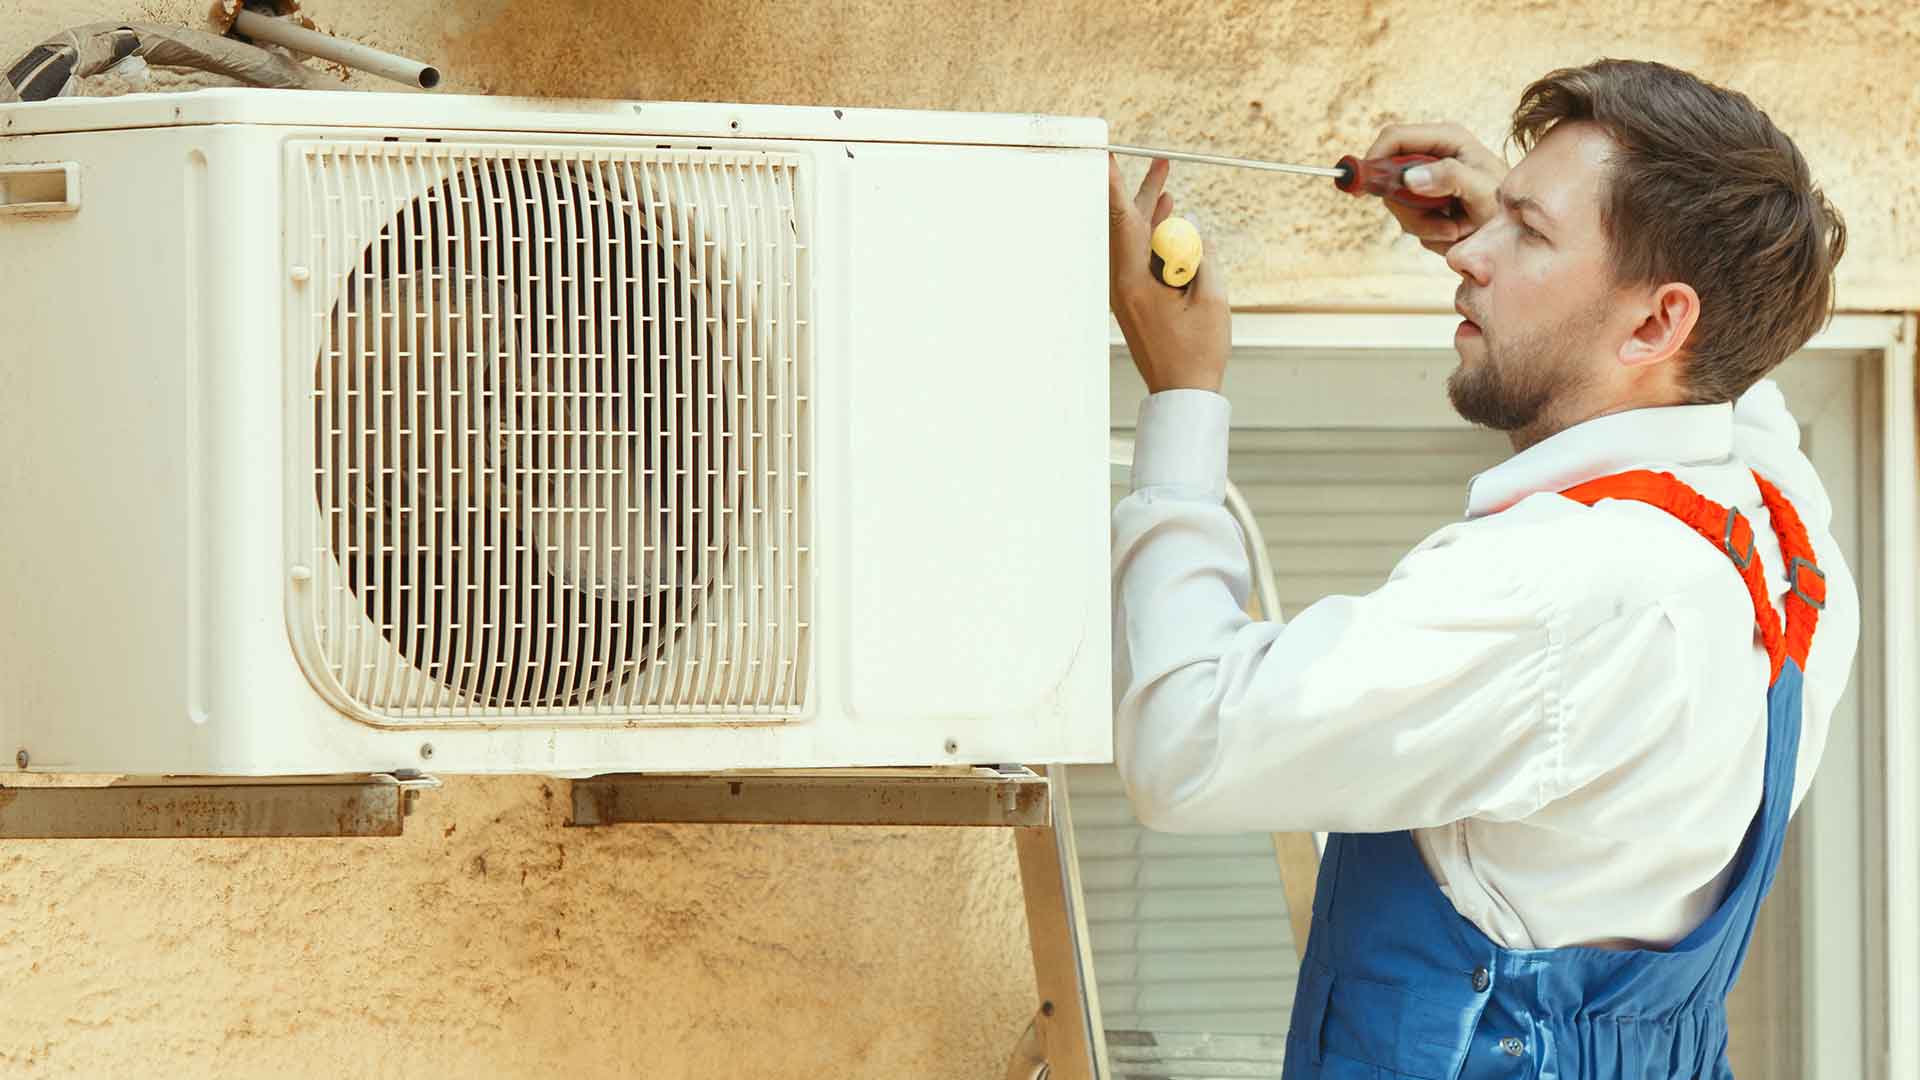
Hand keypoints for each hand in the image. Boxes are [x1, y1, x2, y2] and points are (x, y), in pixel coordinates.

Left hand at [1107, 154, 1229, 394]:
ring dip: (1154, 215)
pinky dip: (1157, 239)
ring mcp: (1127, 293)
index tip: (1107, 158)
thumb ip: (1203, 258)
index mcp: (1135, 282)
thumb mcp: (1212, 299)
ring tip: (1167, 185)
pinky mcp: (1135, 300)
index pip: (1123, 222)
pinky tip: (1169, 222)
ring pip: (1137, 242)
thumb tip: (1195, 232)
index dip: (1117, 187)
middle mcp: (1124, 284)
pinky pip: (1142, 259)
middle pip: (1129, 227)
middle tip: (1160, 163)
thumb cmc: (1197, 351)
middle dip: (1144, 192)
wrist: (1182, 391)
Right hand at [1364, 123, 1508, 255]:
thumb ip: (1449, 178)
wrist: (1518, 232)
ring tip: (1456, 228)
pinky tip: (1454, 231)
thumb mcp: (1481, 190)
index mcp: (1446, 139)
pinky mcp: (1427, 201)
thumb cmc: (1506, 205)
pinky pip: (1409, 219)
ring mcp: (1428, 179)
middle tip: (1436, 223)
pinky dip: (1429, 232)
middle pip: (1390, 176)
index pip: (1395, 137)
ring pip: (1398, 203)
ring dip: (1422, 224)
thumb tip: (1409, 178)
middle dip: (1407, 206)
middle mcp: (1434, 155)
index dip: (1374, 158)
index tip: (1364, 187)